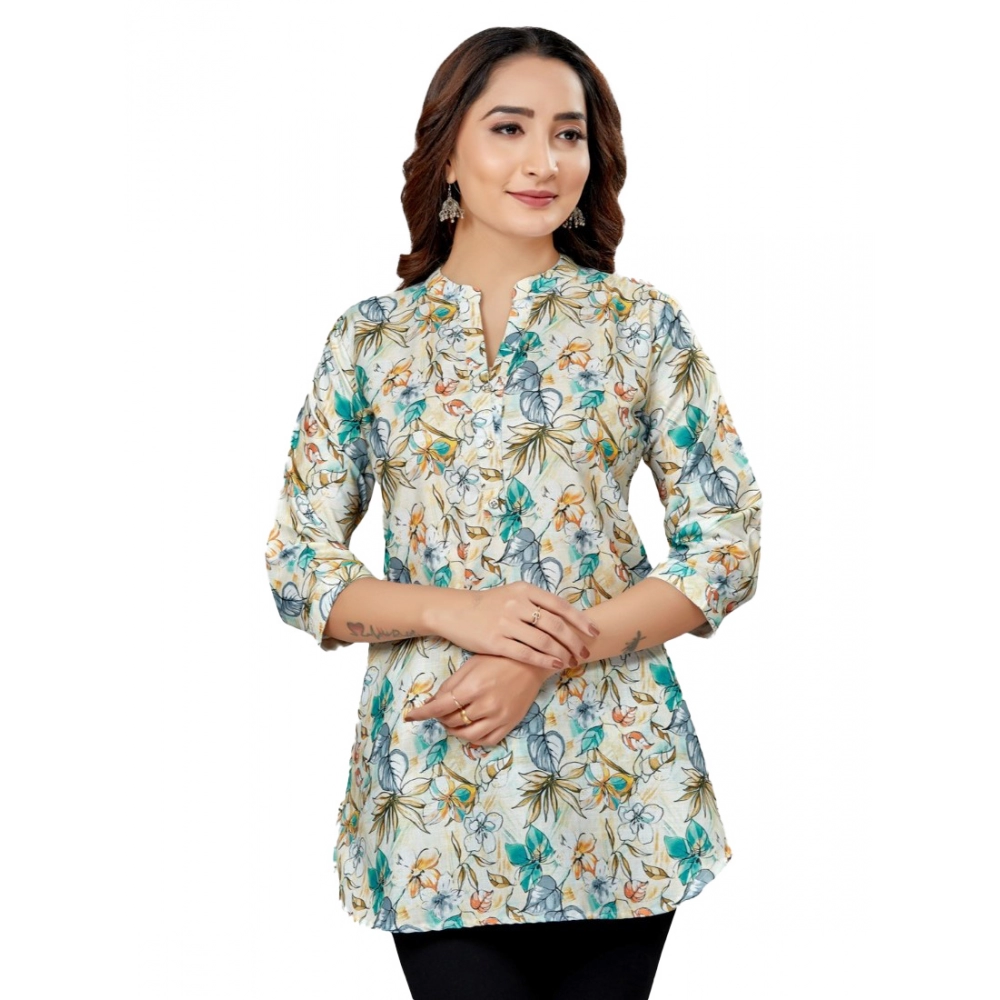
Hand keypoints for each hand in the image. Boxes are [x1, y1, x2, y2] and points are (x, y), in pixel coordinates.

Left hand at [403, 653, 550, 746]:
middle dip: (440, 717)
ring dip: (454, 730)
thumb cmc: (499, 659)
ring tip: (452, 721)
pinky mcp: (509, 724)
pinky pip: (486, 740)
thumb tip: (432, 702)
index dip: (422, 713)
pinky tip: (470, 728)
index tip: (410, 716)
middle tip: (439, 711)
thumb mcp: (471, 665)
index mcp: (473, 687)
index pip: (440, 706)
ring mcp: (499, 717)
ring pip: (467, 735)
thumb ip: (451, 685)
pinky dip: (473, 738)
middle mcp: (485, 705)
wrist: (531, 663)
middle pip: (452, 721)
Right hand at [430, 581, 598, 671]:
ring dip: (561, 653)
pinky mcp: (495, 642)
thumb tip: (566, 617)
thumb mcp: (512, 594)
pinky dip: (544, 661)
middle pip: (555, 625)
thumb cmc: (488, 605)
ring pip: (543, 641)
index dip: (579, 620)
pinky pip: (526, 653)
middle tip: (584, 652)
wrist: (455, 611)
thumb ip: (536, 603)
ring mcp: (505, 623)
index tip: (593, 632)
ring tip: (571, 661)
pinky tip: (555, 666)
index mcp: (525, 590)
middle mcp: (517, 604)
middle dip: (574, 641)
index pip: (559, 605)